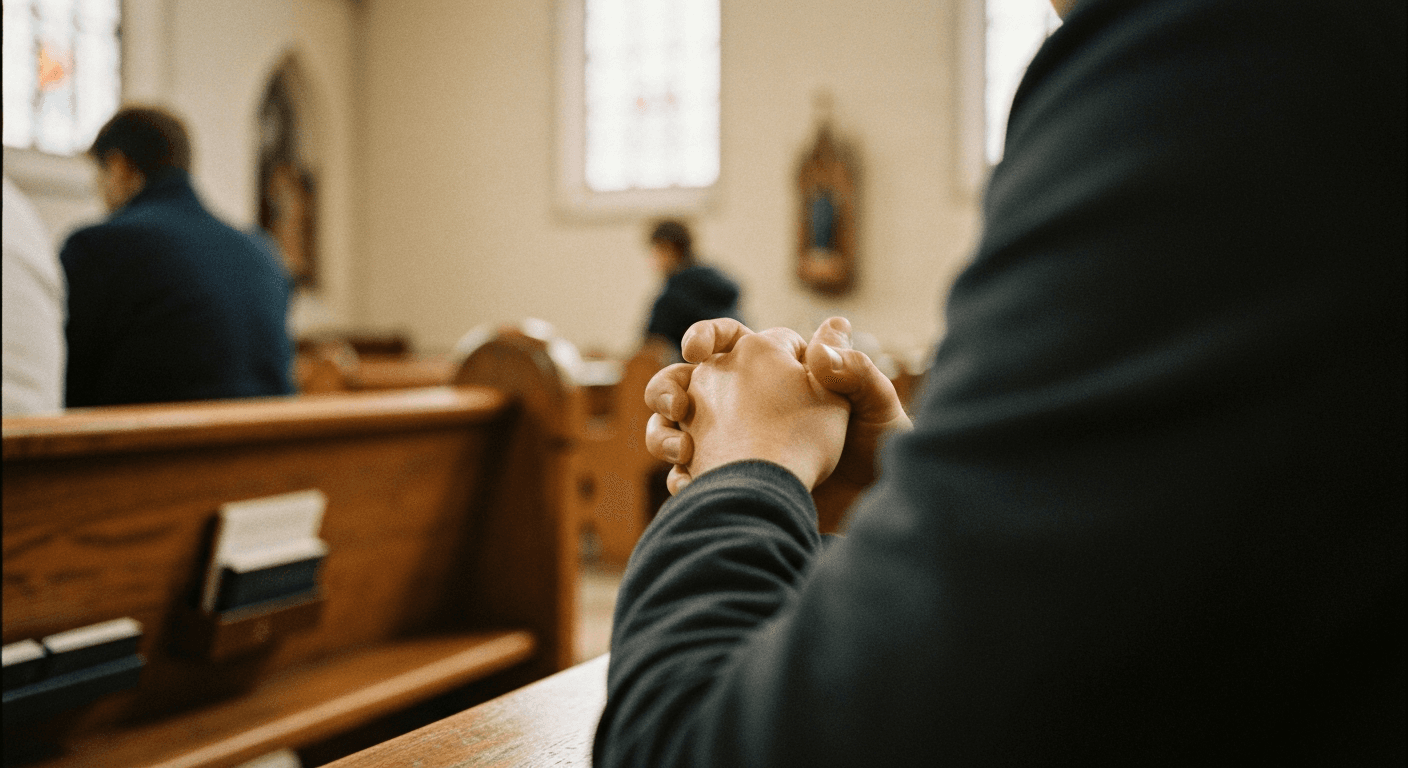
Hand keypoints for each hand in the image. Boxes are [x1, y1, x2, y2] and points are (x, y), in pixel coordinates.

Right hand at [644, 318, 910, 492]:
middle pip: (682, 383)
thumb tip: (832, 328)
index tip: (698, 350)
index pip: (728, 339)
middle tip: (679, 405)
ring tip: (683, 451)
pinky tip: (694, 486)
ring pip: (669, 429)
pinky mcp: (724, 481)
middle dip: (666, 390)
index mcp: (775, 372)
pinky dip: (680, 479)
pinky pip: (683, 475)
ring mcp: (728, 443)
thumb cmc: (880, 455)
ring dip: (662, 435)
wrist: (869, 515)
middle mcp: (742, 403)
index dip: (705, 337)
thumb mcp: (876, 408)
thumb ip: (854, 370)